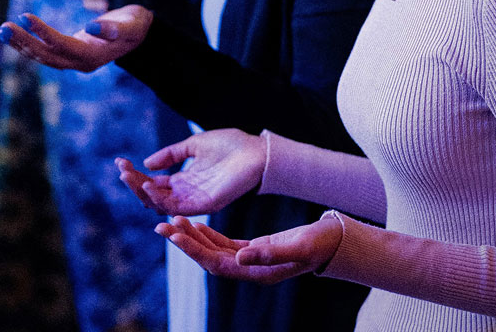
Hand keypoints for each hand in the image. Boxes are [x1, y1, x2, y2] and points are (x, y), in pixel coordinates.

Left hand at [0, 4, 152, 71]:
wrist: (140, 33)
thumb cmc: (136, 25)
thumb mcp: (133, 24)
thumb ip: (115, 29)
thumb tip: (90, 28)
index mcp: (94, 57)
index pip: (62, 45)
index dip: (43, 33)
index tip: (24, 16)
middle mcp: (80, 63)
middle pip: (46, 55)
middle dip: (23, 42)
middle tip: (3, 27)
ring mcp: (74, 61)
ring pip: (42, 56)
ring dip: (21, 44)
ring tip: (2, 29)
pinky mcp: (69, 54)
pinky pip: (44, 52)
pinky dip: (28, 43)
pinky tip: (14, 33)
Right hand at [117, 128, 265, 214]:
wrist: (257, 151)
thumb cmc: (232, 146)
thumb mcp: (195, 145)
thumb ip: (172, 154)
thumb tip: (147, 163)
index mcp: (185, 180)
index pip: (154, 183)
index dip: (136, 175)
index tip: (120, 162)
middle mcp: (187, 192)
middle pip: (153, 195)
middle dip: (134, 184)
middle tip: (121, 171)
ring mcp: (196, 200)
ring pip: (161, 203)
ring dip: (143, 191)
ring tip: (130, 177)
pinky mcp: (206, 204)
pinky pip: (178, 207)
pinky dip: (160, 198)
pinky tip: (148, 185)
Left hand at [155, 215, 343, 284]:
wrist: (334, 242)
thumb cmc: (320, 244)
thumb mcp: (299, 247)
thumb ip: (270, 253)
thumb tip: (240, 256)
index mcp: (258, 273)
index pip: (218, 264)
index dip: (195, 251)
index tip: (175, 236)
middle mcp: (249, 269)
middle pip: (209, 258)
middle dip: (185, 243)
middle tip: (161, 226)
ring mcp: (251, 260)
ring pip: (214, 251)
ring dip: (193, 237)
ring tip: (172, 221)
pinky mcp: (253, 249)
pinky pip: (224, 244)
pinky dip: (208, 234)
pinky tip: (195, 225)